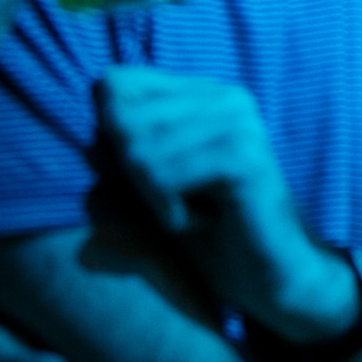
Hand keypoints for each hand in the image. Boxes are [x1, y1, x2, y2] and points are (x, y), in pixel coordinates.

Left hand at [97, 67, 356, 344]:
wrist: (271, 278)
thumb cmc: (208, 236)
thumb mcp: (145, 196)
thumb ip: (113, 161)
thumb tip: (89, 144)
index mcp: (205, 94)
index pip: (113, 83)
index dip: (110, 138)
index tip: (157, 176)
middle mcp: (227, 97)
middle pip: (118, 118)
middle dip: (131, 176)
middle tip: (179, 201)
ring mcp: (241, 124)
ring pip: (137, 153)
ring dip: (153, 201)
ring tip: (197, 213)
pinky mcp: (246, 157)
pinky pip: (164, 177)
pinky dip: (170, 213)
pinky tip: (207, 222)